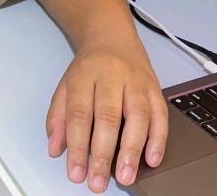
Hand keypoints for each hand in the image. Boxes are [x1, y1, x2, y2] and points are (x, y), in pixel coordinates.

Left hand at [46, 34, 168, 191]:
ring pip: (138, 115)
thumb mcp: (65, 85)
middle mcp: (113, 76)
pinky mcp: (155, 87)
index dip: (77, 146)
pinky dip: (158, 138)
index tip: (76, 173)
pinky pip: (160, 114)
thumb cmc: (89, 67)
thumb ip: (59, 118)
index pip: (79, 114)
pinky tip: (151, 159)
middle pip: (108, 116)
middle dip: (103, 153)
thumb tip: (56, 149)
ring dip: (132, 149)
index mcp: (85, 75)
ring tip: (126, 176)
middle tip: (98, 182)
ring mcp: (137, 81)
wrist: (112, 36)